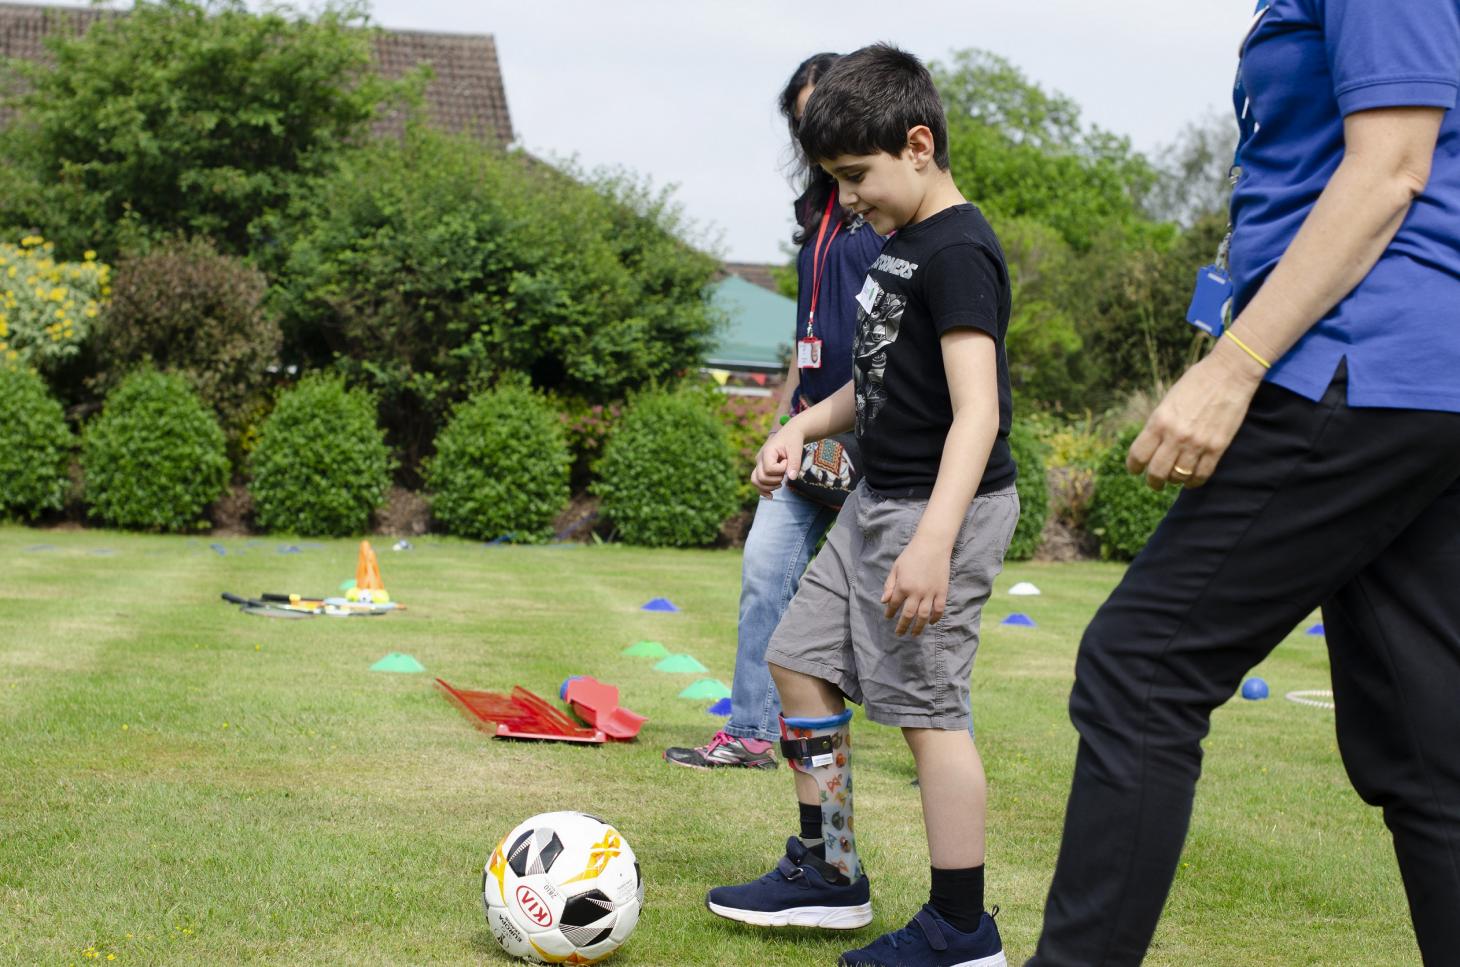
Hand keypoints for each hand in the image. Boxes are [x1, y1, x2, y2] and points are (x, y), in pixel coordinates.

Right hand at [752, 425, 803, 496]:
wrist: (790, 434)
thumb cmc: (793, 440)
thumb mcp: (796, 449)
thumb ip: (794, 463)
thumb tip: (792, 478)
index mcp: (767, 452)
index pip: (769, 469)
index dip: (781, 470)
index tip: (788, 462)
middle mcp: (759, 458)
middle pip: (761, 477)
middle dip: (776, 480)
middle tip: (786, 471)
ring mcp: (759, 464)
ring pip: (756, 481)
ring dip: (769, 486)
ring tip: (781, 482)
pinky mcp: (761, 468)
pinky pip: (757, 481)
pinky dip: (762, 490)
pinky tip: (771, 497)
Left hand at [881, 536, 950, 636]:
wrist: (932, 545)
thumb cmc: (911, 555)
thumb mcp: (896, 568)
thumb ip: (889, 585)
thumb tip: (884, 601)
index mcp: (903, 586)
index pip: (894, 605)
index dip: (890, 612)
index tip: (888, 617)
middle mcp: (916, 592)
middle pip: (908, 615)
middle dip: (902, 626)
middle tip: (899, 634)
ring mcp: (930, 593)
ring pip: (924, 616)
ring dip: (918, 627)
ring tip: (914, 634)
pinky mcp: (942, 591)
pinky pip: (939, 609)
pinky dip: (935, 618)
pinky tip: (931, 623)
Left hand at [1127, 340, 1264, 489]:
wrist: (1229, 373)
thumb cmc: (1196, 382)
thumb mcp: (1168, 401)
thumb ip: (1159, 424)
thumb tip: (1152, 446)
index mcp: (1158, 421)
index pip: (1138, 455)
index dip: (1134, 467)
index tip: (1135, 469)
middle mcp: (1175, 435)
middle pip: (1157, 472)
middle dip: (1153, 481)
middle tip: (1154, 482)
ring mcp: (1197, 443)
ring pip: (1178, 477)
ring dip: (1174, 481)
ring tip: (1174, 479)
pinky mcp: (1217, 448)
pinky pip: (1201, 475)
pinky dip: (1194, 481)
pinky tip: (1191, 480)